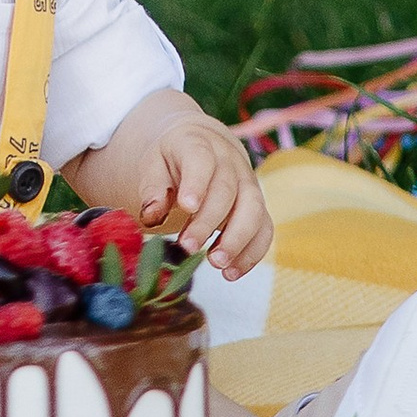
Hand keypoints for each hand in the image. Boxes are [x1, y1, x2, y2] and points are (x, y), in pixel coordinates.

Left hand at [120, 102, 271, 278]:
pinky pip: (264, 229)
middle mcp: (229, 162)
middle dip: (208, 222)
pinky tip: (231, 273)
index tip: (187, 206)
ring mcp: (248, 183)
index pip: (201, 159)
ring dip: (237, 240)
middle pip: (227, 190)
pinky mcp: (258, 206)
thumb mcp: (154, 164)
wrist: (201, 146)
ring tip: (215, 264)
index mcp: (198, 144)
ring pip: (254, 210)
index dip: (196, 182)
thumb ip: (152, 188)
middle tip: (188, 247)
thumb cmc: (173, 160)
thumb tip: (151, 215)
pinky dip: (252, 253)